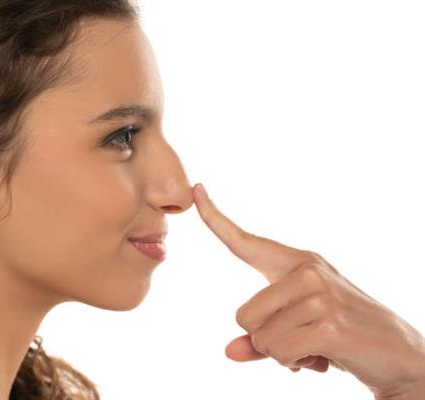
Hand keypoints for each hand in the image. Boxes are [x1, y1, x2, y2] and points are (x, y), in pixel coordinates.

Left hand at [192, 183, 424, 398]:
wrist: (398, 355)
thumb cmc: (341, 337)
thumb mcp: (297, 331)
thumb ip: (260, 339)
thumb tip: (229, 351)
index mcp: (296, 263)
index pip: (245, 240)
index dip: (215, 218)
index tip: (196, 189)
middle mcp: (306, 270)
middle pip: (243, 316)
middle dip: (266, 340)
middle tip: (302, 340)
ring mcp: (318, 294)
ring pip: (261, 338)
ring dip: (284, 354)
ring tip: (315, 348)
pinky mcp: (327, 323)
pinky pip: (280, 353)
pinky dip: (295, 364)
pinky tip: (322, 358)